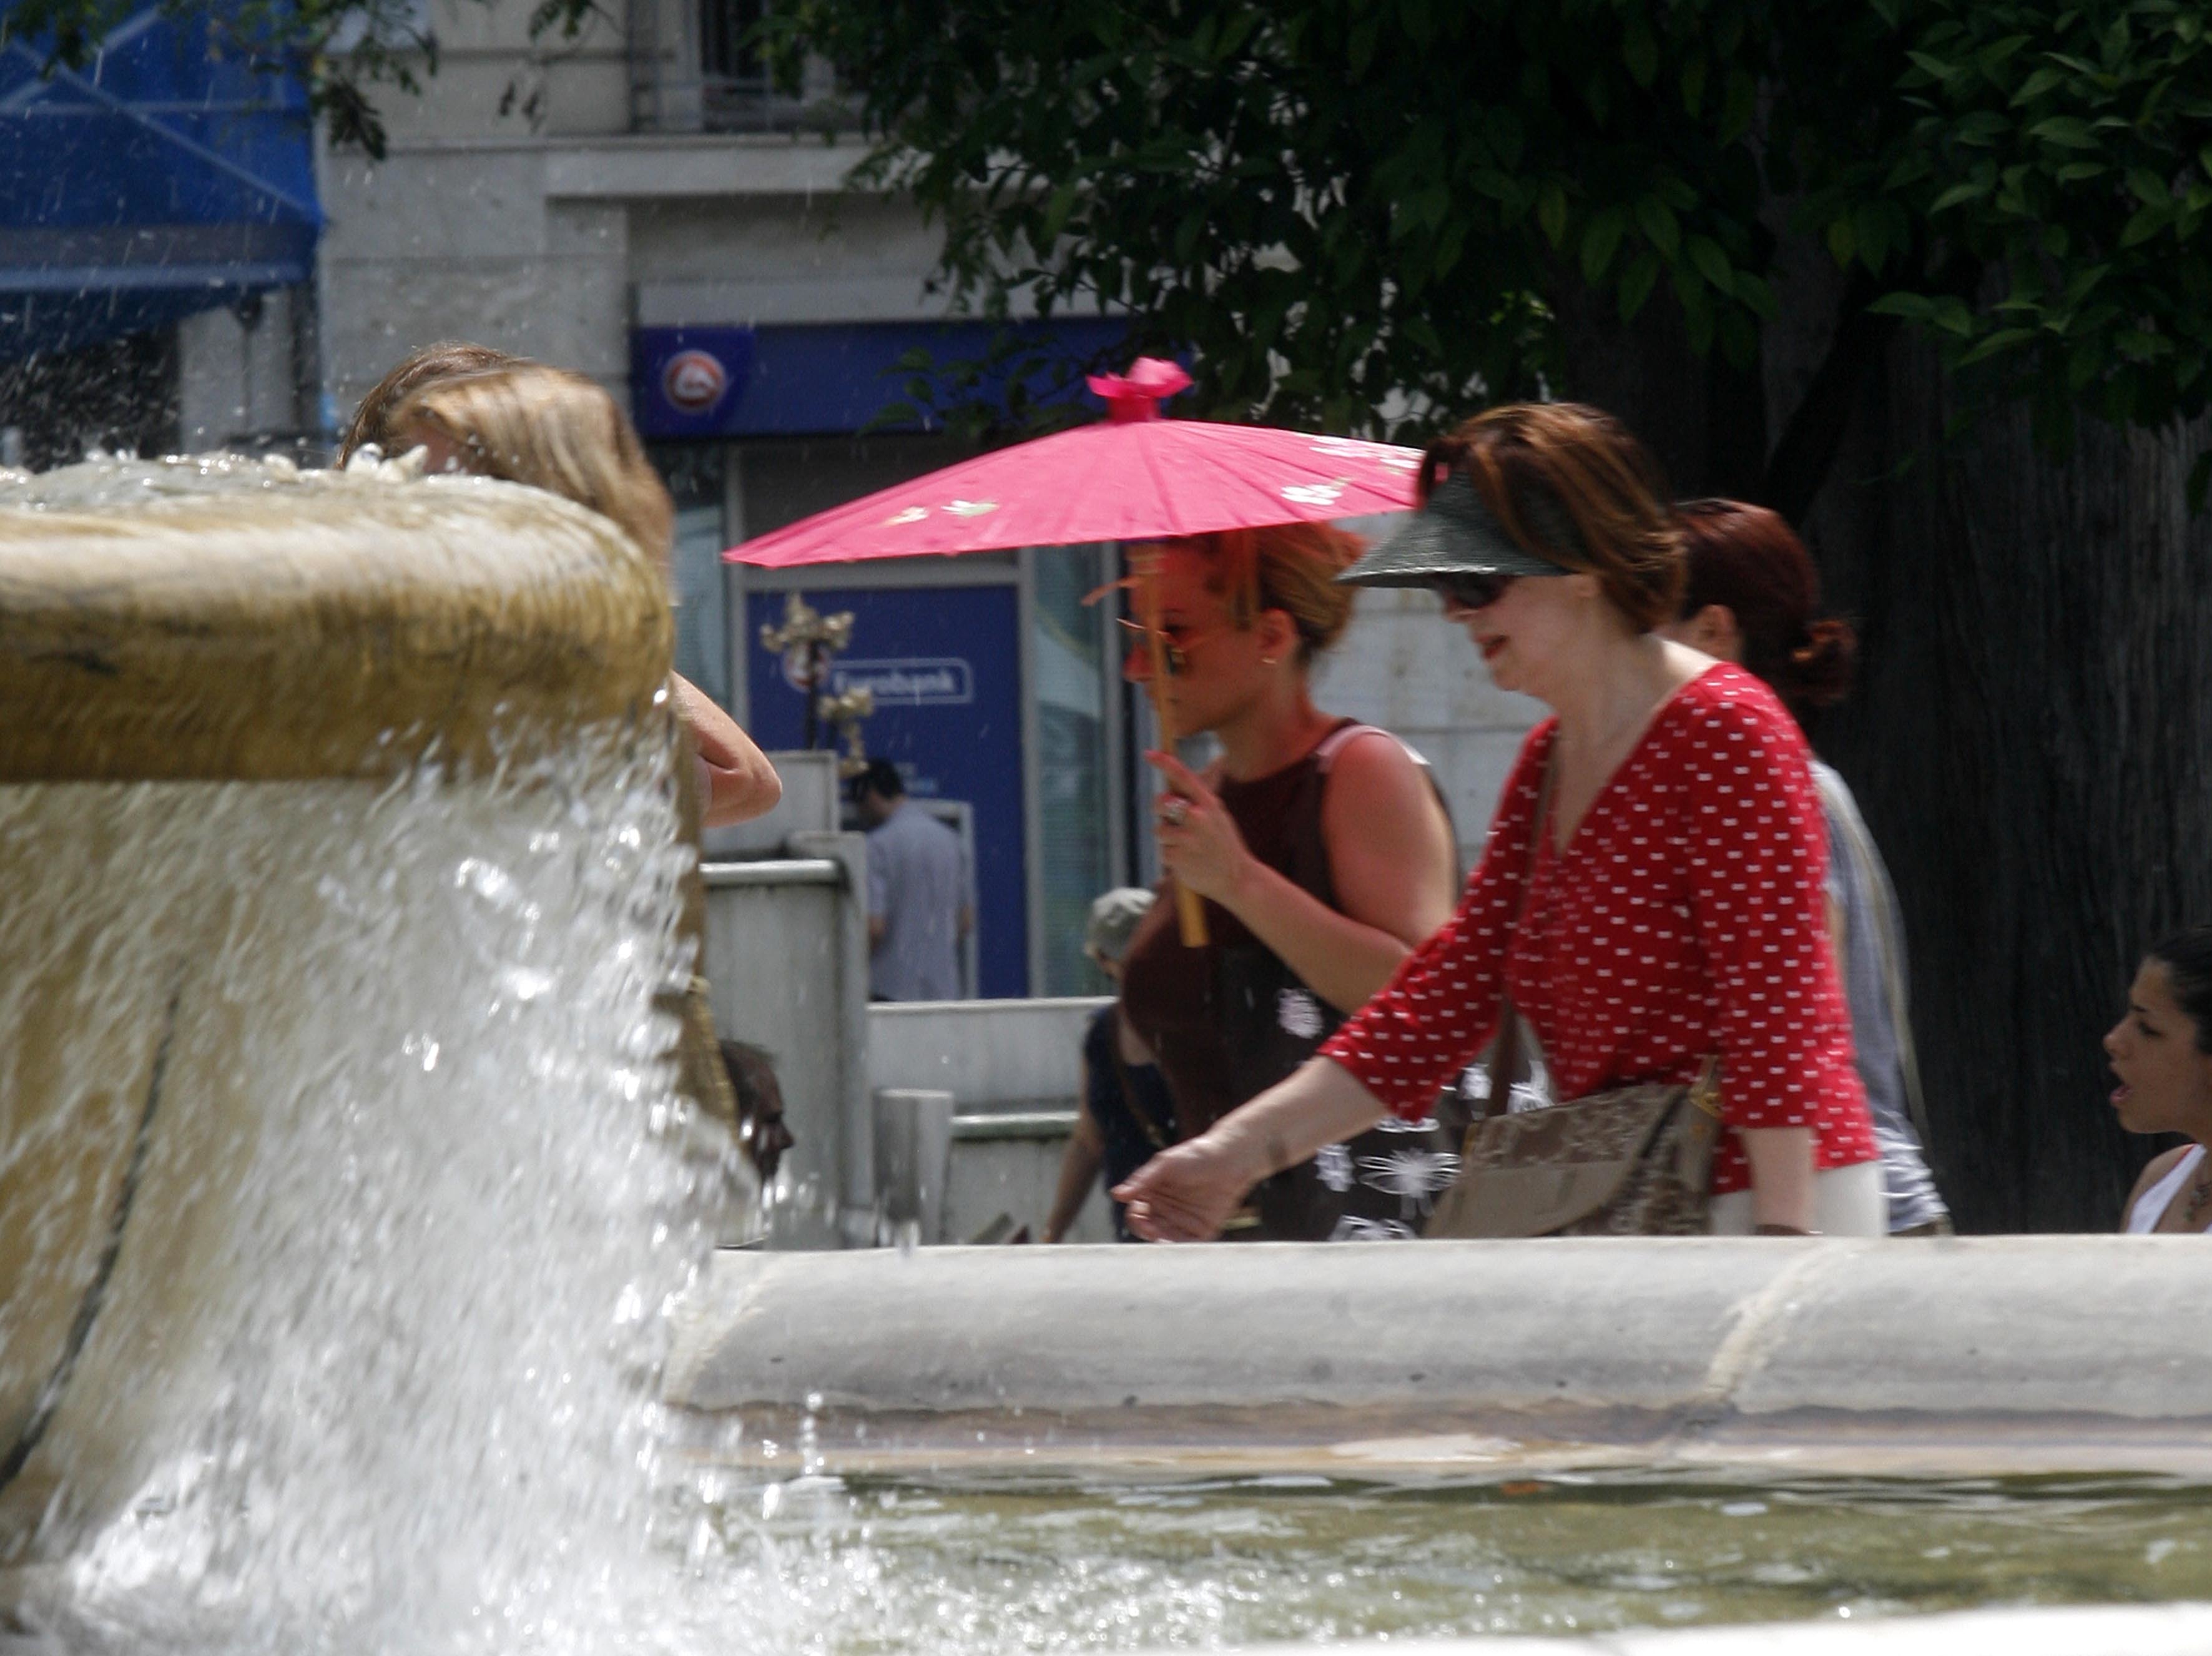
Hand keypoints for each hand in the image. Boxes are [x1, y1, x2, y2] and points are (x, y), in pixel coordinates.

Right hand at [1113, 1130, 1264, 1242]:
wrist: (1230, 1159)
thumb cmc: (1195, 1156)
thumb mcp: (1165, 1164)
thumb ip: (1142, 1180)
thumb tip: (1116, 1194)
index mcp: (1153, 1195)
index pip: (1137, 1214)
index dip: (1135, 1218)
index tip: (1138, 1215)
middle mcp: (1166, 1211)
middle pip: (1149, 1230)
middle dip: (1147, 1232)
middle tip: (1151, 1229)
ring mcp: (1183, 1222)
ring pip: (1167, 1240)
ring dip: (1163, 1243)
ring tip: (1163, 1240)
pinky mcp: (1202, 1230)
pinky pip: (1189, 1245)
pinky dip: (1182, 1249)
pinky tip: (1179, 1247)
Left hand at [1147, 749, 1250, 903]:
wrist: (1238, 879)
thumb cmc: (1224, 845)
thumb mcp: (1219, 817)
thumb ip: (1198, 802)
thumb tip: (1172, 788)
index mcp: (1209, 804)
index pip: (1183, 777)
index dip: (1164, 763)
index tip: (1149, 753)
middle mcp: (1198, 818)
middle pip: (1161, 802)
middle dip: (1160, 809)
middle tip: (1171, 819)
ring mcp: (1188, 838)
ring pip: (1159, 830)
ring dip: (1167, 838)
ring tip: (1188, 847)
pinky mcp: (1178, 858)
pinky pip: (1162, 851)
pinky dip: (1171, 856)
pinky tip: (1188, 861)